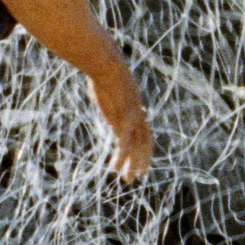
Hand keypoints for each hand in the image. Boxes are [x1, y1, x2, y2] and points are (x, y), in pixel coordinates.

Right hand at [90, 66, 152, 182]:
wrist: (107, 64)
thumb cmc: (103, 67)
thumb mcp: (108, 79)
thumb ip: (107, 86)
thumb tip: (98, 79)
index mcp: (134, 106)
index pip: (144, 130)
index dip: (144, 146)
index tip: (141, 157)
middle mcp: (137, 114)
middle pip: (145, 142)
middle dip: (143, 160)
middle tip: (139, 175)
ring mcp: (131, 119)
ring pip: (137, 148)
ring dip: (133, 165)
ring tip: (127, 180)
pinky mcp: (123, 121)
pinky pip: (124, 145)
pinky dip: (120, 158)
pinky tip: (114, 168)